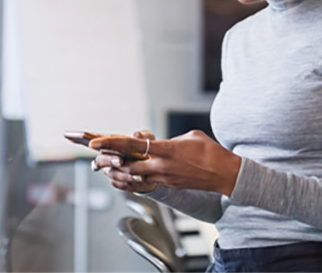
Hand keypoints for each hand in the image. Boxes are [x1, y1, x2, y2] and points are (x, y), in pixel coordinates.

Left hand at [92, 129, 241, 194]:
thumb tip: (158, 143)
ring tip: (106, 166)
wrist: (226, 174)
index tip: (95, 142)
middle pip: (126, 166)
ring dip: (118, 172)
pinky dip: (132, 178)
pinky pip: (144, 183)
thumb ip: (168, 140)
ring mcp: (164, 178)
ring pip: (133, 177)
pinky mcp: (168, 185)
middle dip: (109, 162)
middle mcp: (162, 166)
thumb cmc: (210, 151)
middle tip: (95, 158)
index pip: (132, 145)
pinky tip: (125, 175)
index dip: (111, 143)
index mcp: (166, 150)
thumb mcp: (190, 136)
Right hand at [95, 130, 158, 192]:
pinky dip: (130, 182)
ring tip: (137, 173)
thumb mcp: (147, 139)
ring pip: (112, 174)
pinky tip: (141, 179)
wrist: (154, 168)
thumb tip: (137, 135)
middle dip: (110, 160)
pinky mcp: (118, 182)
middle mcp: (106, 157)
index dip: (87, 138)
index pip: (95, 138)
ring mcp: (111, 171)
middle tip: (121, 161)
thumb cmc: (146, 148)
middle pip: (100, 160)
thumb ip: (143, 135)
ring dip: (124, 174)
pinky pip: (120, 184)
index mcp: (110, 143)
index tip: (91, 143)